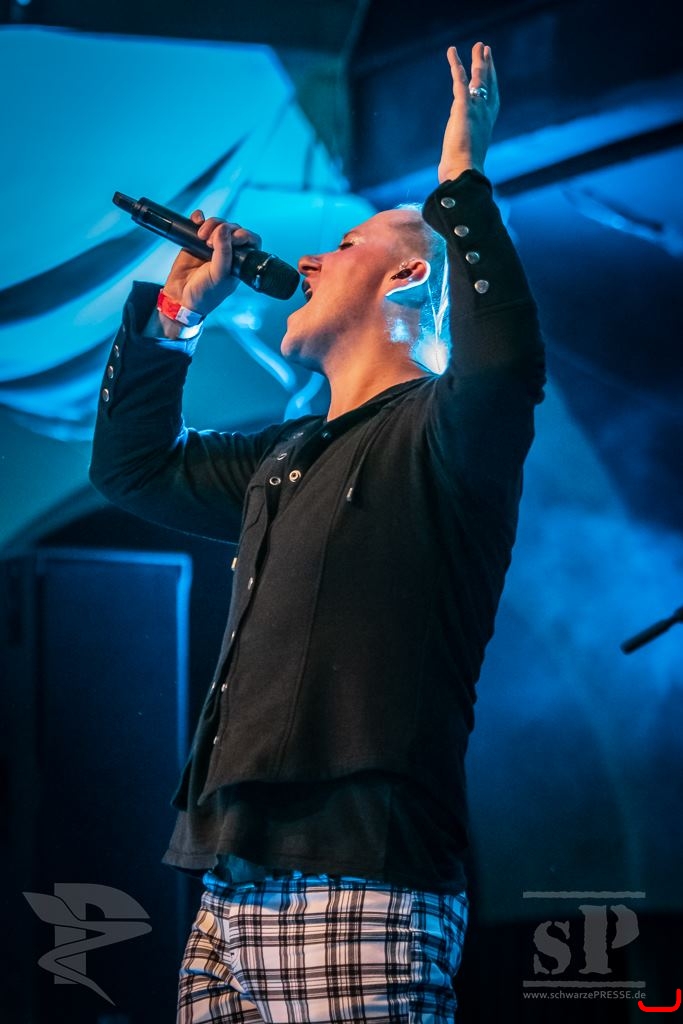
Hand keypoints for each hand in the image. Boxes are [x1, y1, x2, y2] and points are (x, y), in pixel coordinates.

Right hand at [162, 212, 262, 317]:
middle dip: (224, 229)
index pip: (251, 241)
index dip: (244, 235)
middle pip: (233, 228)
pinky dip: (198, 218)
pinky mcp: (196, 241)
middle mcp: (228, 252)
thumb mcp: (218, 276)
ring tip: (201, 237)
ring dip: (211, 224)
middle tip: (211, 241)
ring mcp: (212, 246)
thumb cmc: (205, 294)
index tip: (232, 238)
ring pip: (218, 224)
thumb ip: (223, 253)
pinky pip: (200, 222)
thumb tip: (223, 229)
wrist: (181, 298)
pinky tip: (196, 221)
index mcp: (239, 262)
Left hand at [438, 42, 499, 181]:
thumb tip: (456, 129)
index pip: (492, 96)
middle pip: (488, 83)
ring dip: (476, 60)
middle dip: (487, 64)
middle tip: (485, 48)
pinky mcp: (462, 108)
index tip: (490, 66)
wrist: (464, 171)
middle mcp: (485, 113)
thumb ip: (463, 134)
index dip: (492, 79)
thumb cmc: (463, 168)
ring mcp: (475, 109)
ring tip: (477, 46)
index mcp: (487, 122)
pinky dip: (456, 66)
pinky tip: (452, 53)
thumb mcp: (466, 148)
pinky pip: (460, 81)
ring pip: (478, 78)